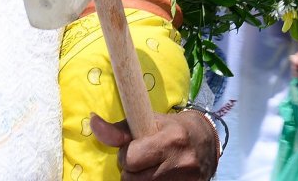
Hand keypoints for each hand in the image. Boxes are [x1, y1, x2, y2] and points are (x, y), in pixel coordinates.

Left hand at [90, 111, 217, 179]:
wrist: (205, 141)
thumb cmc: (170, 128)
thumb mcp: (147, 122)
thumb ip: (118, 129)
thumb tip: (92, 122)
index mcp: (171, 139)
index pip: (131, 159)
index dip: (126, 156)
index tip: (133, 150)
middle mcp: (182, 162)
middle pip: (134, 179)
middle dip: (131, 172)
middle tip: (141, 161)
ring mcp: (188, 179)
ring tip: (150, 169)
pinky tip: (158, 176)